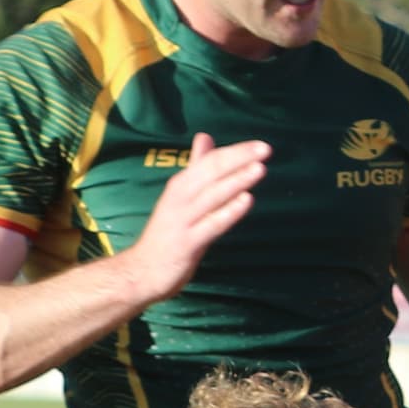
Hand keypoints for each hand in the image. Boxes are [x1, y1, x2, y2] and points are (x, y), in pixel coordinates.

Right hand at [122, 136, 269, 304]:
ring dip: (236, 181)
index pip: (209, 161)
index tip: (260, 145)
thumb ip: (196, 167)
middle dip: (238, 159)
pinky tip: (246, 201)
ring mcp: (183, 220)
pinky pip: (211, 224)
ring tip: (259, 168)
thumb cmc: (167, 232)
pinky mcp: (188, 242)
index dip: (235, 151)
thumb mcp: (181, 194)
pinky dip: (228, 212)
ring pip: (212, 195)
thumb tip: (205, 136)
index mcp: (181, 185)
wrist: (142, 271)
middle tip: (266, 149)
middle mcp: (180, 198)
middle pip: (211, 172)